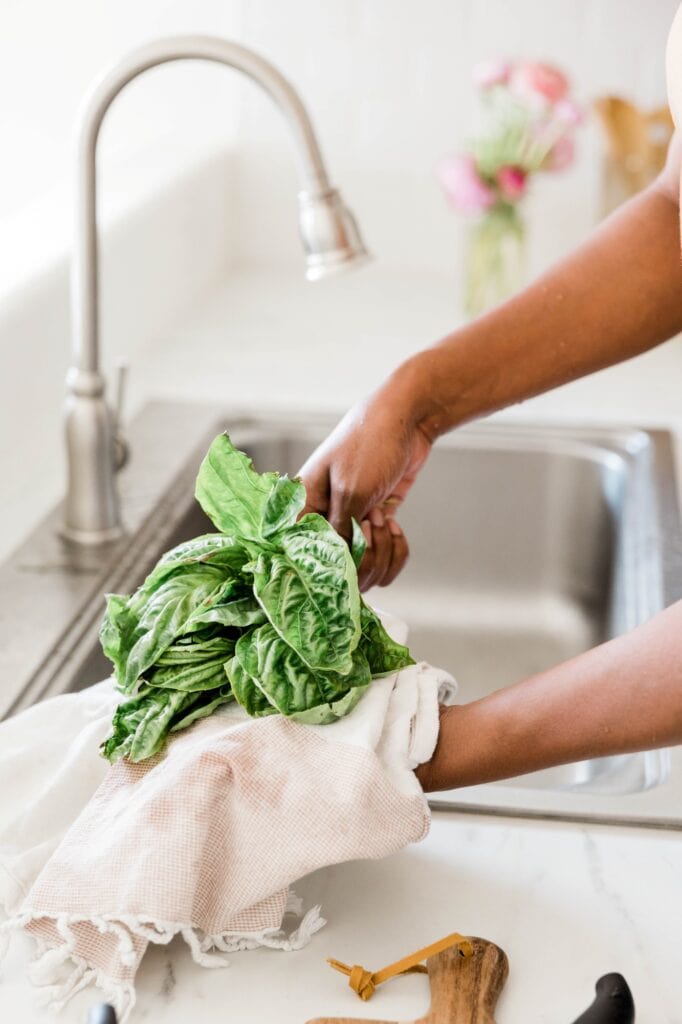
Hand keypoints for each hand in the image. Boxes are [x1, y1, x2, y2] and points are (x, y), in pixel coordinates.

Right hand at [298, 375, 432, 588]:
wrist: (407, 419)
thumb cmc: (370, 444)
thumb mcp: (351, 491)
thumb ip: (340, 531)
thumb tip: (337, 565)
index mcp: (306, 505)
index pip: (302, 551)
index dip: (323, 564)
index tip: (346, 558)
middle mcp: (326, 517)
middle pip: (339, 567)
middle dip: (363, 556)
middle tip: (373, 525)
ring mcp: (353, 521)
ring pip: (365, 566)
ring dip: (382, 552)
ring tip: (385, 520)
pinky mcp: (377, 521)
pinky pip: (385, 554)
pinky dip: (395, 549)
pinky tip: (396, 525)